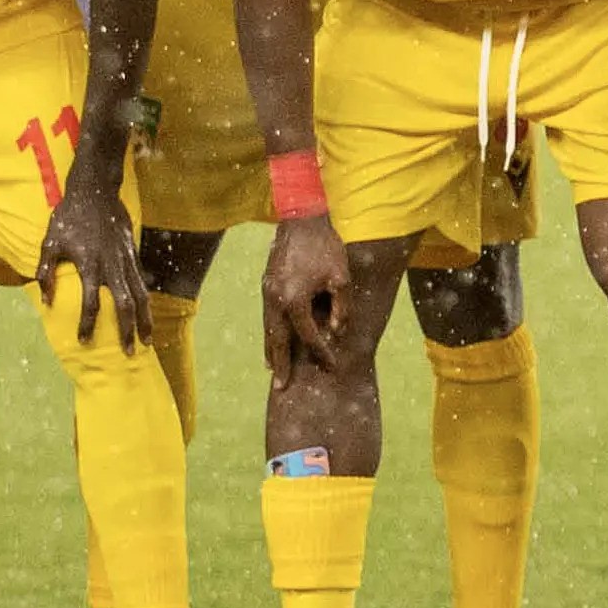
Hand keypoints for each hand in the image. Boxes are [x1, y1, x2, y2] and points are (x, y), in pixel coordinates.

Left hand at [35, 172, 150, 349]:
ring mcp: (125, 260)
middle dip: (128, 331)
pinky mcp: (132, 254)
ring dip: (145, 320)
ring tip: (148, 340)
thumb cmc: (68, 216)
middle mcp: (111, 265)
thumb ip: (46, 272)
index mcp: (89, 264)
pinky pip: (142, 282)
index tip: (84, 342)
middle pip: (124, 305)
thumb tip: (46, 302)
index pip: (91, 303)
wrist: (96, 190)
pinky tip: (146, 314)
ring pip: (141, 295)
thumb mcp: (49, 242)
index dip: (88, 325)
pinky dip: (146, 301)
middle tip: (130, 353)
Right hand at [260, 211, 350, 382]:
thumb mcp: (341, 277)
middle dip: (281, 365)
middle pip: (278, 341)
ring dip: (271, 351)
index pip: (309, 336)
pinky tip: (270, 341)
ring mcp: (267, 293)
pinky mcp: (266, 285)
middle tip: (281, 388)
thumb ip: (341, 308)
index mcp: (295, 300)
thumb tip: (335, 333)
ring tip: (273, 371)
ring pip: (268, 330)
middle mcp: (276, 300)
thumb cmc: (325, 247)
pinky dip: (268, 333)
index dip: (322, 354)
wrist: (301, 219)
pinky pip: (266, 317)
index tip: (332, 368)